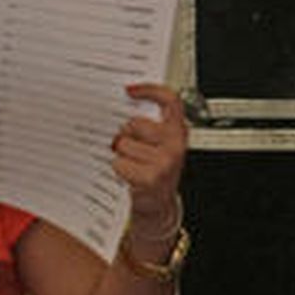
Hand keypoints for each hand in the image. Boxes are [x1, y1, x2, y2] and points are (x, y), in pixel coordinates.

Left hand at [112, 84, 189, 242]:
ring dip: (121, 155)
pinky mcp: (152, 177)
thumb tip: (121, 103)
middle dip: (126, 134)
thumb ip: (145, 124)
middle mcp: (175, 144)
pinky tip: (128, 177)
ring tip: (132, 166)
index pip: (170, 101)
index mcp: (177, 131)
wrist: (156, 204)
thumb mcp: (154, 144)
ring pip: (123, 144)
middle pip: (134, 123)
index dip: (150, 90)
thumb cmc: (150, 170)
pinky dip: (117, 169)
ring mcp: (165, 161)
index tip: (129, 90)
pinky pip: (119, 162)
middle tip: (132, 149)